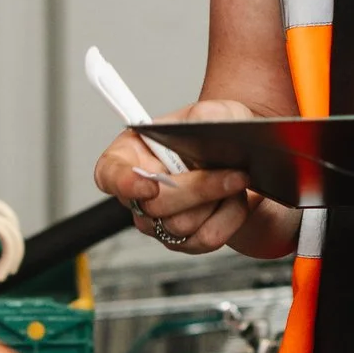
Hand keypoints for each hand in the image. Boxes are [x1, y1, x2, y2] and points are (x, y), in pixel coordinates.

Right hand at [92, 99, 265, 255]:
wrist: (244, 159)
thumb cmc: (216, 133)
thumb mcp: (213, 112)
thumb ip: (204, 117)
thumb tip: (204, 129)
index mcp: (131, 155)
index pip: (108, 174)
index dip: (123, 182)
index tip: (149, 184)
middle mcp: (139, 193)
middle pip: (154, 206)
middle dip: (199, 188)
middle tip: (234, 173)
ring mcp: (160, 221)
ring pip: (182, 224)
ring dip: (219, 200)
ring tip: (236, 179)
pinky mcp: (186, 241)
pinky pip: (206, 238)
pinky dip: (230, 217)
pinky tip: (236, 198)